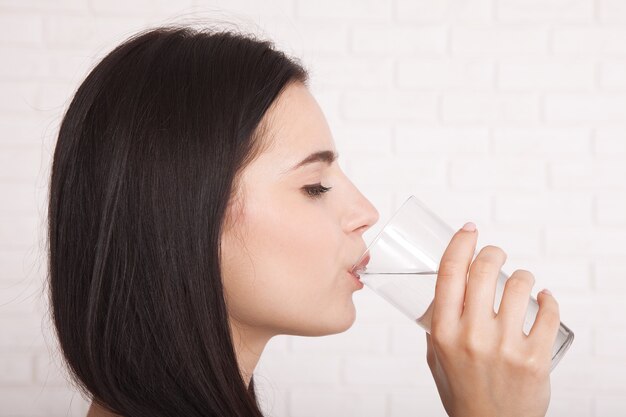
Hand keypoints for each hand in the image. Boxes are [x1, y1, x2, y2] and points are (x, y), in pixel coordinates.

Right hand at [425, 223, 560, 416]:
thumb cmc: (462, 390)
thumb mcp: (435, 355)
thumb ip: (437, 321)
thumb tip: (446, 285)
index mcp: (443, 332)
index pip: (449, 274)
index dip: (460, 243)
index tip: (469, 229)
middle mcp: (471, 336)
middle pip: (484, 271)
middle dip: (492, 253)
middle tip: (496, 254)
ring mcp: (505, 347)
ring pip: (520, 286)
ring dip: (523, 276)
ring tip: (522, 282)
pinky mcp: (535, 359)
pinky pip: (548, 311)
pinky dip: (548, 299)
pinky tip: (544, 299)